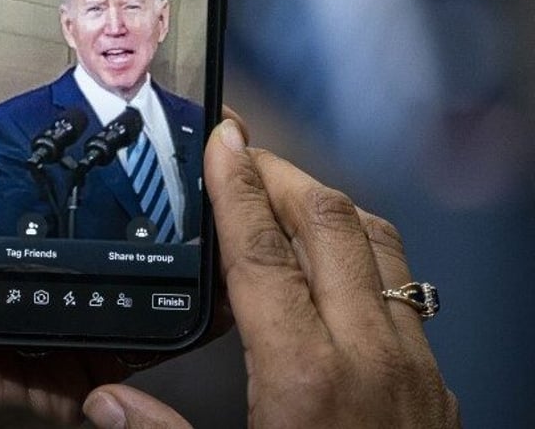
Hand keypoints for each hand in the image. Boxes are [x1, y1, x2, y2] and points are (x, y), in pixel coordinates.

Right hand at [85, 119, 459, 427]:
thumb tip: (105, 402)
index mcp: (307, 380)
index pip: (264, 252)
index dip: (237, 186)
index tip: (223, 137)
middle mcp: (371, 358)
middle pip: (331, 225)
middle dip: (283, 174)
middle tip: (242, 152)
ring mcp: (414, 368)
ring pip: (379, 244)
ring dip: (326, 205)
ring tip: (280, 192)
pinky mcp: (434, 386)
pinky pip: (400, 286)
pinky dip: (359, 249)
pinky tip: (327, 262)